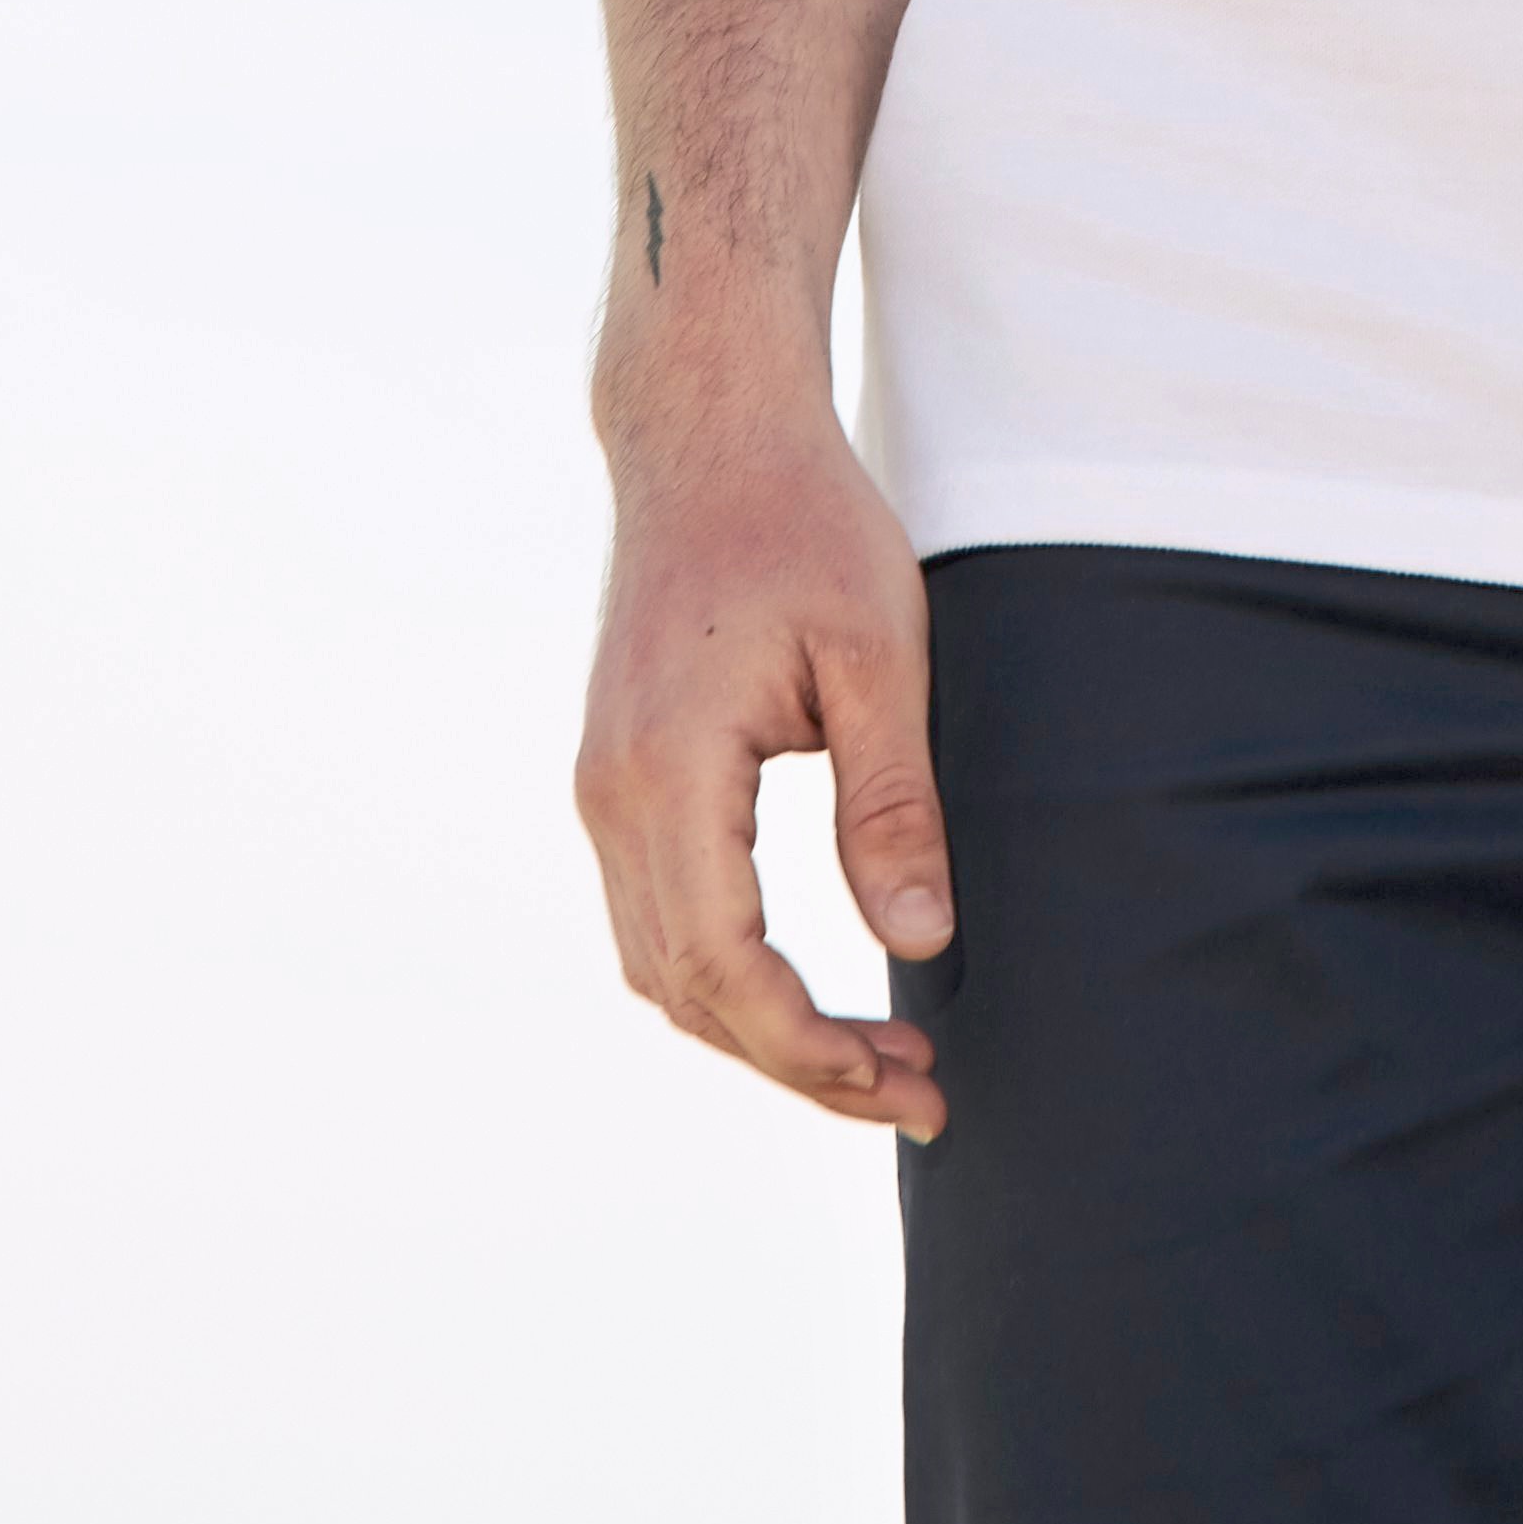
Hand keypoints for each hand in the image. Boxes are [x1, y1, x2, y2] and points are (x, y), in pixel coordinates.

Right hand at [576, 400, 956, 1132]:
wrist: (707, 430)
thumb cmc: (804, 520)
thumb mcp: (879, 651)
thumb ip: (891, 803)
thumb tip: (919, 946)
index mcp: (668, 774)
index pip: (728, 970)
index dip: (814, 1050)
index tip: (909, 1081)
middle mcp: (611, 798)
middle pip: (687, 993)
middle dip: (799, 1064)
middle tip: (916, 1094)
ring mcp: (602, 789)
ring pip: (662, 967)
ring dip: (759, 1030)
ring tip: (876, 1059)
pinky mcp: (619, 775)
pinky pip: (658, 915)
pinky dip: (726, 975)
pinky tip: (807, 989)